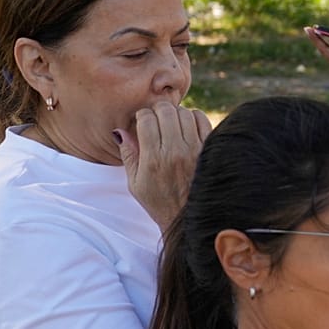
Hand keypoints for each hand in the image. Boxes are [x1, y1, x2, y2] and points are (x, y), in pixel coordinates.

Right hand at [117, 100, 210, 228]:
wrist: (189, 218)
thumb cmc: (160, 202)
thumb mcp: (135, 184)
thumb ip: (129, 155)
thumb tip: (120, 131)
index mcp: (153, 160)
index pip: (146, 120)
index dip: (142, 115)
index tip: (142, 121)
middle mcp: (175, 152)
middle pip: (166, 111)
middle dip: (158, 110)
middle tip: (157, 117)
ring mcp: (195, 150)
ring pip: (185, 113)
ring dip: (176, 113)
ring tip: (172, 122)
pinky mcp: (209, 150)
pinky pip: (203, 121)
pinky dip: (194, 117)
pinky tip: (188, 125)